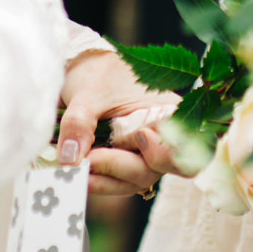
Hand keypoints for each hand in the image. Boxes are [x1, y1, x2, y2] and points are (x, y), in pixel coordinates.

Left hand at [57, 48, 181, 197]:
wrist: (86, 69)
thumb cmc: (97, 74)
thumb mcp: (87, 93)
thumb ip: (80, 123)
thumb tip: (71, 160)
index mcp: (167, 113)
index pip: (181, 149)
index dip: (164, 152)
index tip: (139, 137)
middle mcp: (161, 138)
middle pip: (152, 170)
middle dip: (119, 168)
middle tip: (89, 158)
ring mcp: (144, 154)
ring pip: (133, 181)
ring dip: (105, 179)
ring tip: (77, 168)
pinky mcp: (126, 163)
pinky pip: (118, 182)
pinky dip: (99, 180)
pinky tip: (81, 173)